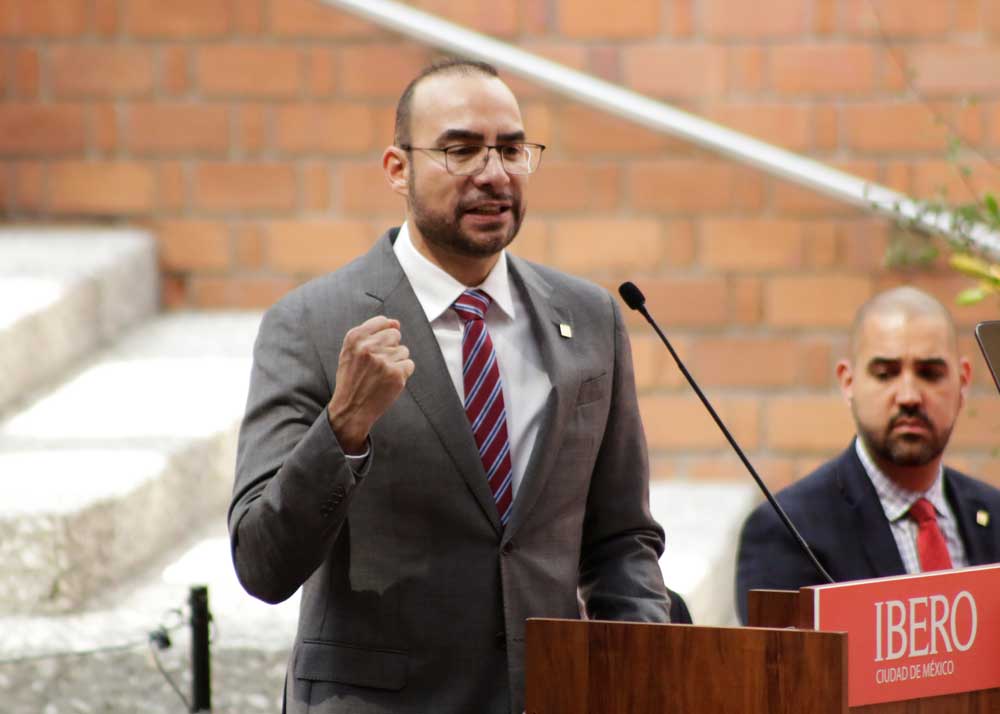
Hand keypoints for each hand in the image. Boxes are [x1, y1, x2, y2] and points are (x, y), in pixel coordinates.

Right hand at [327, 316, 414, 453]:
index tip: (376, 348)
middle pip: (395, 335)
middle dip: (390, 348)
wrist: (351, 409)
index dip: (383, 335)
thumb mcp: (351, 352)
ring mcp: (383, 360)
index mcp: (355, 337)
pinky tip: (388, 381)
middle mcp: (368, 346)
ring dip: (396, 362)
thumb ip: (371, 333)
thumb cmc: (352, 379)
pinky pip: (409, 365)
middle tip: (378, 365)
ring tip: (381, 375)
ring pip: (404, 350)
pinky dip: (402, 374)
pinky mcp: (396, 374)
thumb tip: (396, 322)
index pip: (382, 322)